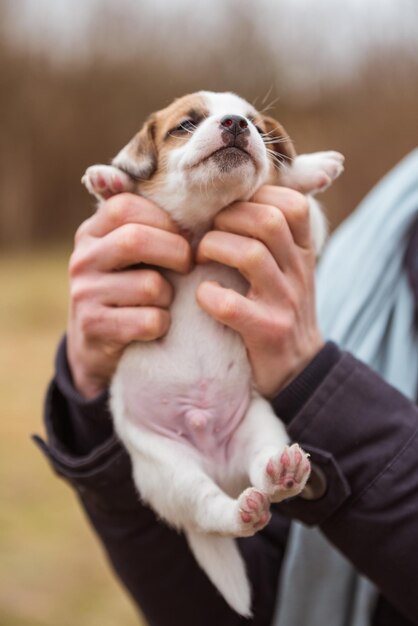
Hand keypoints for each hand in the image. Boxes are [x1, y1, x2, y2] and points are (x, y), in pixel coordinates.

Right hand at [67, 193, 191, 398]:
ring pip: (149, 285)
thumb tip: (195, 218)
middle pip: (135, 239)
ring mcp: (84, 294)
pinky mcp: (93, 326)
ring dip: (169, 296)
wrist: (95, 346)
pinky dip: (162, 324)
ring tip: (164, 301)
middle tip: (188, 266)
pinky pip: (149, 320)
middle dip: (176, 252)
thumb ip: (148, 229)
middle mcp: (82, 259)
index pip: (125, 207)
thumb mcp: (127, 256)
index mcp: (91, 233)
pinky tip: (155, 326)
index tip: (182, 236)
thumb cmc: (127, 291)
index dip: (164, 219)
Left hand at [196, 186, 323, 396]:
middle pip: (268, 220)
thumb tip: (230, 200)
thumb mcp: (288, 269)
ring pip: (251, 255)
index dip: (257, 196)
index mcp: (304, 251)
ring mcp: (285, 302)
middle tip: (209, 234)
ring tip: (200, 258)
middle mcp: (299, 272)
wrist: (299, 369)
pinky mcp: (268, 332)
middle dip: (228, 218)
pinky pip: (230, 304)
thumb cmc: (281, 308)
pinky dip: (207, 294)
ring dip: (214, 249)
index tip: (233, 211)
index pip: (293, 203)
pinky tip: (204, 296)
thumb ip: (272, 237)